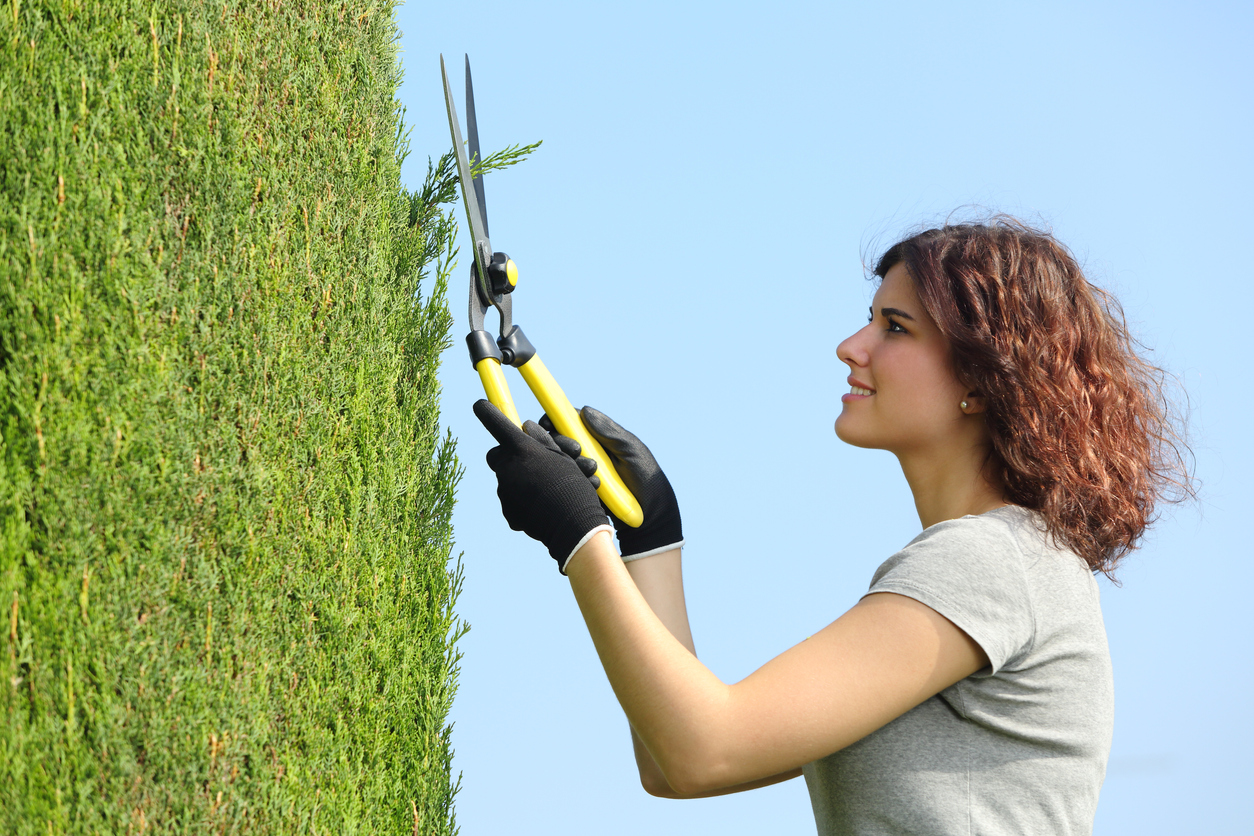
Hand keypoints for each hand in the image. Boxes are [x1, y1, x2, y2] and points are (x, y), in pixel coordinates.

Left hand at [474, 400, 609, 572]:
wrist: (575, 527)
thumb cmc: (574, 486)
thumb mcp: (563, 457)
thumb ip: (541, 440)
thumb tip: (524, 427)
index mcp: (522, 449)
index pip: (497, 423)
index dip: (488, 412)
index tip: (480, 405)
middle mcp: (508, 468)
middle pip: (497, 455)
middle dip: (509, 456)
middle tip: (531, 462)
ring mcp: (505, 491)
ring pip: (507, 479)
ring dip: (522, 481)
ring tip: (549, 491)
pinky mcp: (509, 512)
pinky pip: (513, 501)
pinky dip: (524, 502)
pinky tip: (544, 507)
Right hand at [539, 407, 682, 559]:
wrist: (649, 514)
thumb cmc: (645, 476)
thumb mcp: (630, 449)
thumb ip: (609, 431)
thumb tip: (584, 410)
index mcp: (598, 437)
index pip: (570, 422)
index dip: (555, 419)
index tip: (548, 422)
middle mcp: (587, 451)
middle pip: (559, 440)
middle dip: (562, 442)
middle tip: (577, 450)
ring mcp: (582, 471)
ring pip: (560, 461)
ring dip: (572, 462)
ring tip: (594, 470)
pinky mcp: (580, 489)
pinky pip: (567, 482)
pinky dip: (578, 480)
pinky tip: (595, 485)